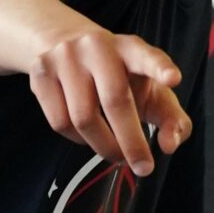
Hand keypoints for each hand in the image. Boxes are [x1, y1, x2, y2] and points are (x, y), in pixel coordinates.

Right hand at [27, 30, 191, 177]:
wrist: (65, 44)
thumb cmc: (118, 76)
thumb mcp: (149, 90)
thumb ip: (170, 118)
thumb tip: (169, 145)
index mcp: (129, 48)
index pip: (146, 56)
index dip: (159, 68)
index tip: (173, 79)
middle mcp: (97, 47)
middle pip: (114, 100)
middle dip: (131, 141)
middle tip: (143, 167)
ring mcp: (64, 58)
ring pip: (83, 118)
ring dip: (103, 146)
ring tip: (115, 153)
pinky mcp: (40, 72)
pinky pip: (60, 122)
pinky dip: (77, 140)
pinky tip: (88, 136)